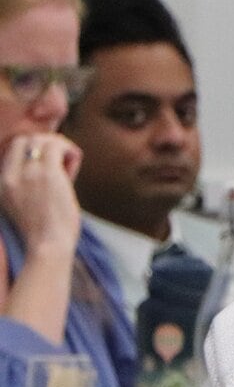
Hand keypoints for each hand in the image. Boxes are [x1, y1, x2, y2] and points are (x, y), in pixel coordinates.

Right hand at [0, 133, 80, 257]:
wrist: (47, 247)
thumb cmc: (44, 234)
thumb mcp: (24, 206)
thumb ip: (30, 185)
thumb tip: (56, 168)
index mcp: (1, 184)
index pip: (12, 149)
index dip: (33, 151)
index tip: (50, 167)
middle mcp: (9, 176)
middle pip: (24, 139)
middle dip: (46, 144)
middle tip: (62, 163)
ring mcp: (27, 173)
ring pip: (42, 138)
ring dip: (60, 148)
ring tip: (69, 169)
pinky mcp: (47, 174)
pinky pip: (58, 146)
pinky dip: (71, 153)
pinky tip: (74, 171)